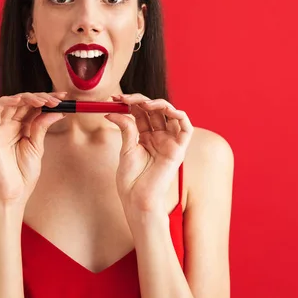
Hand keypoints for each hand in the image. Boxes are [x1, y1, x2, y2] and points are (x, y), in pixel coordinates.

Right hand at [0, 91, 67, 206]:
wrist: (14, 194)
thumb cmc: (23, 174)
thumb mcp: (37, 146)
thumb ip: (42, 127)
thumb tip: (57, 111)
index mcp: (21, 128)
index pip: (33, 107)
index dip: (47, 99)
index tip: (64, 97)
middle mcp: (9, 126)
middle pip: (23, 102)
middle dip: (41, 97)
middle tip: (57, 100)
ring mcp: (0, 129)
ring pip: (11, 102)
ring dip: (28, 97)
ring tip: (43, 101)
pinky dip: (7, 101)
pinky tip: (21, 100)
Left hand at [104, 94, 193, 214]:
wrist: (137, 199)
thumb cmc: (131, 180)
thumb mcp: (126, 149)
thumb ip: (126, 128)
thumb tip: (112, 111)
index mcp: (145, 137)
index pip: (141, 112)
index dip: (130, 102)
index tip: (114, 98)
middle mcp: (159, 137)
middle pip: (154, 110)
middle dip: (139, 100)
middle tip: (123, 99)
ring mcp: (169, 142)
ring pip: (170, 113)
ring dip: (158, 103)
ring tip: (142, 104)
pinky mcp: (179, 149)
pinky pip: (186, 127)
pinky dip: (179, 114)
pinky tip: (165, 109)